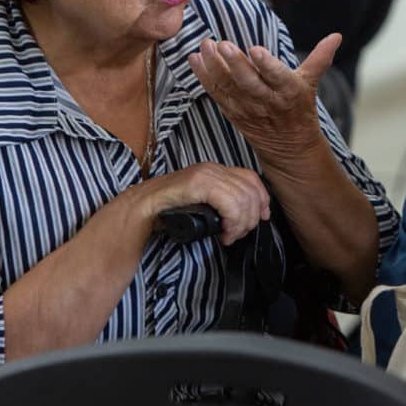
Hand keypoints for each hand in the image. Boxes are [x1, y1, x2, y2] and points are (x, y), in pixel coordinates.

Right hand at [142, 163, 269, 245]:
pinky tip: (225, 233)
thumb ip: (222, 203)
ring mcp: (206, 175)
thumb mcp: (203, 203)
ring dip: (241, 224)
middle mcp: (213, 169)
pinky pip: (230, 203)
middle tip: (238, 234)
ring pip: (243, 199)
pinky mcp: (199, 184)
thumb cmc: (170, 210)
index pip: (251, 178)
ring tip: (230, 236)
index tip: (263, 217)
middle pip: (250, 190)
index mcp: (215, 170)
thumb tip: (247, 216)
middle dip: (252, 217)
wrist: (142, 207)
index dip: (262, 198)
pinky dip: (233, 222)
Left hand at [187, 33, 340, 162]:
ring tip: (205, 46)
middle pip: (249, 83)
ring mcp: (247, 108)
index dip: (267, 65)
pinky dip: (204, 77)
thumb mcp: (310, 83)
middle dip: (235, 64)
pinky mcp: (232, 112)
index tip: (256, 49)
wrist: (289, 146)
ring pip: (228, 87)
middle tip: (222, 44)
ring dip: (214, 66)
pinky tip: (195, 59)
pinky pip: (216, 93)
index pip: (278, 77)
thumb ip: (320, 58)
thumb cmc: (299, 108)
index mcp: (289, 92)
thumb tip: (337, 35)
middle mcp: (267, 101)